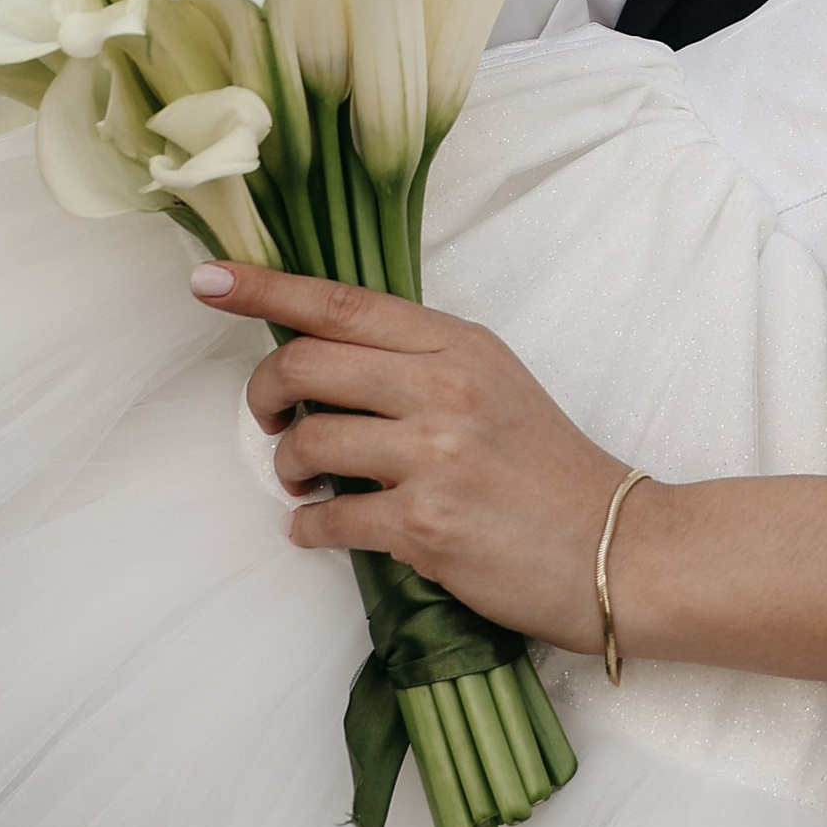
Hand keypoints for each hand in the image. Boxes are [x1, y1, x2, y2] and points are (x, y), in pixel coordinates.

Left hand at [193, 261, 623, 656]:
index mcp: (459, 343)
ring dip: (286, 467)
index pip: (342, 302)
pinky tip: (319, 529)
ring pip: (308, 440)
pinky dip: (306, 527)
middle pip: (307, 362)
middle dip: (265, 395)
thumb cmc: (547, 469)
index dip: (265, 288)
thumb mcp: (495, 383)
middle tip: (273, 422)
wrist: (618, 548)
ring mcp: (437, 455)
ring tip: (304, 482)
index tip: (208, 279)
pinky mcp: (428, 525)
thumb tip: (325, 360)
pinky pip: (327, 517)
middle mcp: (447, 386)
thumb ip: (419, 362)